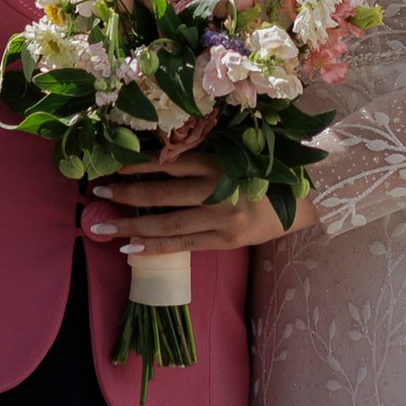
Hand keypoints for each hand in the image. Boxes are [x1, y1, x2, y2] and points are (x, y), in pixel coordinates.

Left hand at [84, 149, 304, 255]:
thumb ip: (203, 158)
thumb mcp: (236, 156)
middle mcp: (219, 189)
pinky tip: (130, 248)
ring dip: (131, 226)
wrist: (307, 200)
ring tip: (102, 227)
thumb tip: (157, 161)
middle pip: (163, 194)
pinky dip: (155, 248)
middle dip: (126, 194)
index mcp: (221, 162)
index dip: (139, 166)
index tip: (112, 167)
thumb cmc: (265, 174)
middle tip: (97, 192)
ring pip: (168, 223)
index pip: (171, 163)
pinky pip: (184, 245)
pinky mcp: (227, 240)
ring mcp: (222, 218)